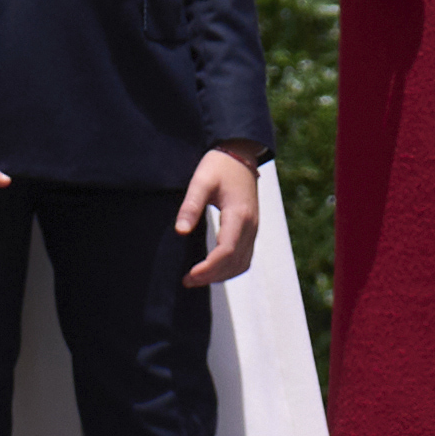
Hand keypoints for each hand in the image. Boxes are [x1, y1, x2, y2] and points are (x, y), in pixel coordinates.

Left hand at [173, 146, 265, 290]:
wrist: (240, 154)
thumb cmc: (219, 165)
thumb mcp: (201, 181)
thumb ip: (191, 206)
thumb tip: (181, 232)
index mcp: (239, 214)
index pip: (227, 251)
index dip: (209, 268)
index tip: (189, 275)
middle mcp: (250, 226)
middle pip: (235, 263)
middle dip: (212, 276)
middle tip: (187, 281)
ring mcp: (253, 229)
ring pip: (242, 264)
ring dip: (221, 276)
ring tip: (197, 278)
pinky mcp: (251, 230)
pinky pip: (244, 258)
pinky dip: (229, 269)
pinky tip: (212, 269)